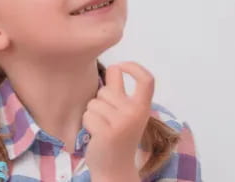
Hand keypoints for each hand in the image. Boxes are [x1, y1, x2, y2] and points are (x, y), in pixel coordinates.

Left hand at [83, 61, 154, 180]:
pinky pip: (87, 116)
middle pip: (105, 90)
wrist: (115, 170)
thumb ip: (120, 92)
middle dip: (99, 102)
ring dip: (92, 115)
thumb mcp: (125, 114)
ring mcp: (122, 123)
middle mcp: (135, 113)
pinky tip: (96, 136)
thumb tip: (115, 67)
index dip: (133, 67)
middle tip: (107, 121)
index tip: (121, 66)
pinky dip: (87, 125)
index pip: (147, 80)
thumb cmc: (117, 137)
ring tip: (102, 129)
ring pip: (93, 103)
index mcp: (143, 107)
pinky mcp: (107, 132)